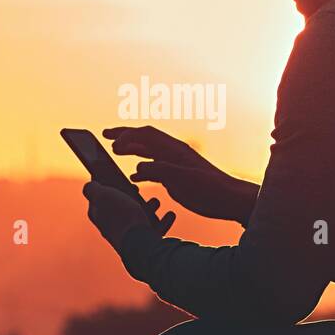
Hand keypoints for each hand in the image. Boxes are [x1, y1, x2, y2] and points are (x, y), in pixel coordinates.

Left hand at [83, 182, 174, 249]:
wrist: (140, 244)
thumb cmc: (121, 217)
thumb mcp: (102, 195)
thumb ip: (92, 189)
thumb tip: (89, 186)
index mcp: (100, 216)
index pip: (100, 198)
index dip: (108, 185)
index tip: (118, 177)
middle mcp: (113, 227)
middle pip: (122, 207)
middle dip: (131, 196)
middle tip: (137, 189)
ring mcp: (130, 235)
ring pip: (140, 217)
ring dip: (149, 207)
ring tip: (157, 201)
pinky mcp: (145, 242)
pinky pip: (156, 229)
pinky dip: (164, 221)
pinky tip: (170, 214)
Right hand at [103, 125, 259, 225]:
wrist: (229, 199)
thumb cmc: (210, 189)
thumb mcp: (184, 181)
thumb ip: (161, 172)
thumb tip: (137, 168)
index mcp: (174, 150)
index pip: (146, 135)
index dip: (126, 136)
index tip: (110, 144)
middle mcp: (173, 153)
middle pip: (144, 138)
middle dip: (124, 135)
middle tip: (105, 136)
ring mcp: (174, 164)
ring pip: (148, 151)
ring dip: (131, 149)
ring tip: (114, 151)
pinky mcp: (177, 176)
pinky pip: (154, 166)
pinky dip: (141, 166)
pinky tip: (133, 176)